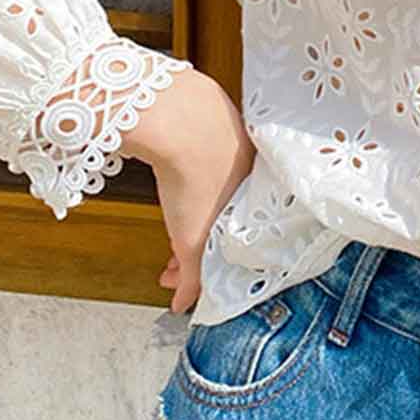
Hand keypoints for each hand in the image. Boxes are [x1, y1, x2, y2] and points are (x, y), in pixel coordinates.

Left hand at [120, 67, 256, 314]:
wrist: (178, 121)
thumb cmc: (196, 181)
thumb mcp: (194, 239)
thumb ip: (192, 275)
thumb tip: (184, 304)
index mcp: (256, 194)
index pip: (234, 237)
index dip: (204, 261)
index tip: (180, 274)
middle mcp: (249, 165)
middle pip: (222, 213)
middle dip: (193, 240)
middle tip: (169, 260)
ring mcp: (229, 136)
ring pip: (210, 182)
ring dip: (186, 209)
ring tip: (164, 220)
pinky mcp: (205, 114)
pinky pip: (196, 152)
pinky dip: (182, 173)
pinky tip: (165, 177)